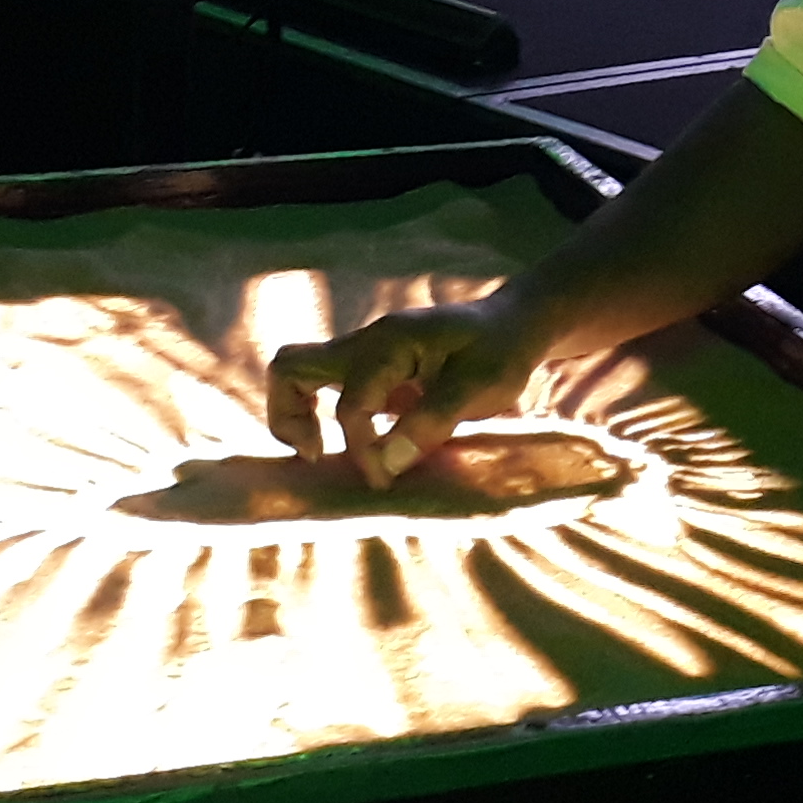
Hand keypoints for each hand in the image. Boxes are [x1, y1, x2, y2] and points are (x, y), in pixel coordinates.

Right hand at [263, 296, 543, 485]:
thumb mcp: (482, 386)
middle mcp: (366, 342)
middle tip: (318, 455)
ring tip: (318, 451)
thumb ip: (434, 419)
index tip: (386, 477)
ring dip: (296, 415)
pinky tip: (345, 442)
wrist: (513, 325)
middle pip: (291, 367)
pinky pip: (320, 385)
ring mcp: (362, 353)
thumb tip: (387, 462)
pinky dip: (316, 413)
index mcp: (392, 342)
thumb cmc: (502, 352)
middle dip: (290, 417)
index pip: (353, 404)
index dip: (363, 448)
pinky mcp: (367, 369)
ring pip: (296, 372)